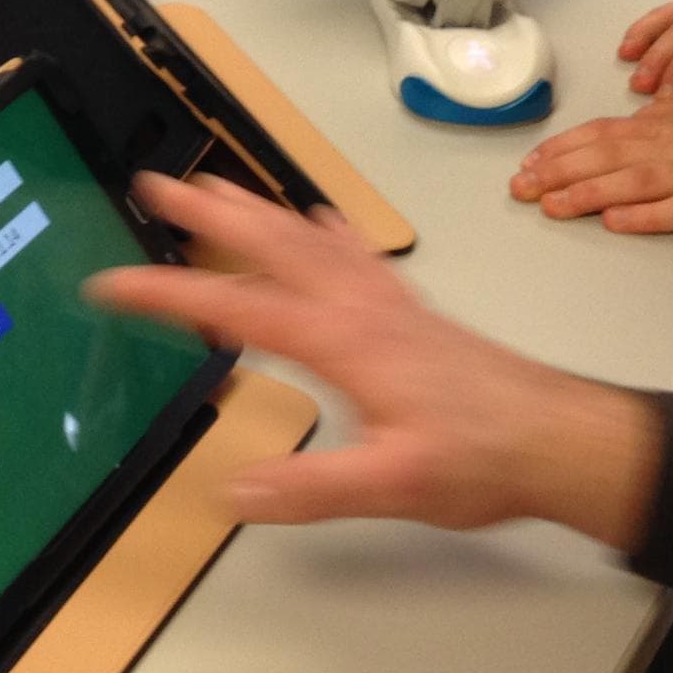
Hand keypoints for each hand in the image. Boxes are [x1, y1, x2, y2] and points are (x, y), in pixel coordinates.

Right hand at [89, 172, 658, 547]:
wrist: (560, 438)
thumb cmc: (485, 456)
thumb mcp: (393, 485)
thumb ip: (312, 485)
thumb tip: (235, 488)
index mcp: (342, 340)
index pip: (235, 306)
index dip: (167, 292)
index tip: (113, 281)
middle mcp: (359, 307)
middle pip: (268, 244)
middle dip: (206, 212)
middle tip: (155, 184)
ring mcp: (385, 303)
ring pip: (306, 237)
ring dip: (254, 208)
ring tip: (214, 185)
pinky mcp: (408, 312)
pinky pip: (353, 253)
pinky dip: (322, 229)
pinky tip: (317, 220)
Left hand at [510, 85, 672, 233]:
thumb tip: (634, 131)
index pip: (607, 133)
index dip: (565, 148)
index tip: (532, 161)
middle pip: (608, 156)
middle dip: (559, 172)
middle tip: (519, 188)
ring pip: (634, 181)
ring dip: (587, 193)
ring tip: (549, 205)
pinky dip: (647, 216)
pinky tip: (615, 223)